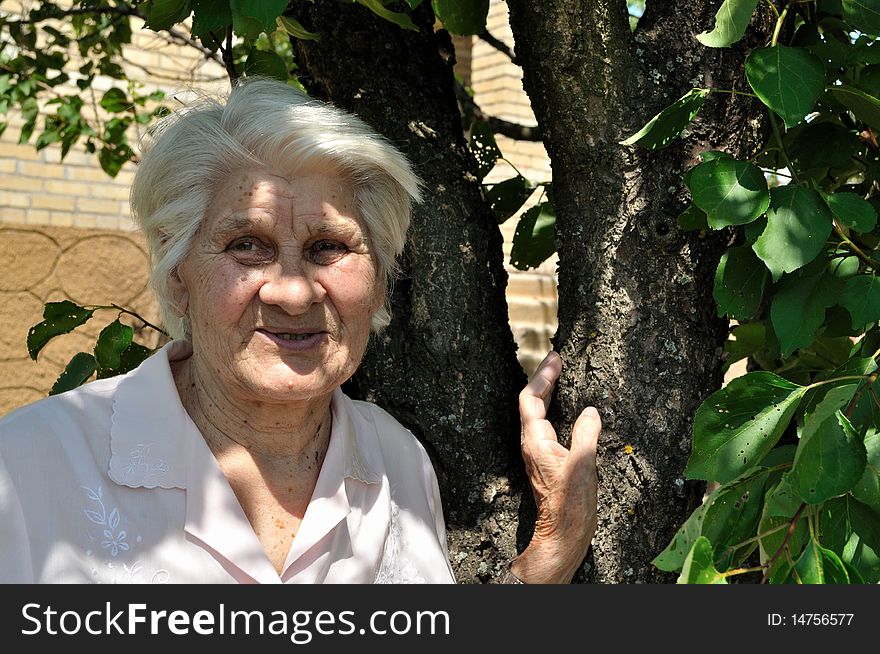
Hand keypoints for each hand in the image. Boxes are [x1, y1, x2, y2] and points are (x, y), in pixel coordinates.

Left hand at [510, 351, 599, 583]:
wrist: (563, 533)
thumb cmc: (570, 503)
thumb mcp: (583, 464)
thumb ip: (586, 433)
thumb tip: (590, 411)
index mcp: (535, 441)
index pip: (531, 399)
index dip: (542, 377)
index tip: (555, 359)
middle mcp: (531, 445)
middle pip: (531, 404)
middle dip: (544, 381)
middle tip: (557, 361)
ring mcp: (537, 454)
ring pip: (537, 415)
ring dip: (547, 394)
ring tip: (559, 378)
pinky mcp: (545, 462)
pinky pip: (545, 427)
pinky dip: (553, 410)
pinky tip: (566, 411)